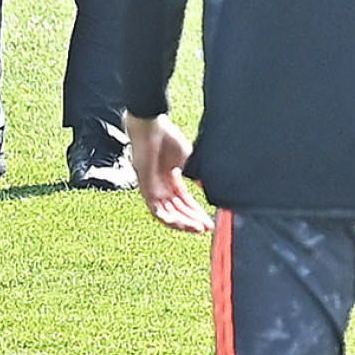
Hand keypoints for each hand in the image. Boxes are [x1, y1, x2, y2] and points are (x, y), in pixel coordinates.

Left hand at [125, 112, 209, 234]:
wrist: (152, 126)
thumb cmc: (167, 137)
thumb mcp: (189, 160)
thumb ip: (197, 176)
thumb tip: (211, 190)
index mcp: (170, 178)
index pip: (184, 201)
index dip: (197, 213)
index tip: (210, 223)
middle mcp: (160, 185)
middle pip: (176, 210)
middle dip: (192, 220)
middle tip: (207, 228)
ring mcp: (151, 187)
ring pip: (166, 214)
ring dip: (183, 223)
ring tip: (198, 228)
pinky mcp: (144, 186)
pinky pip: (154, 209)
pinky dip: (169, 218)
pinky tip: (183, 222)